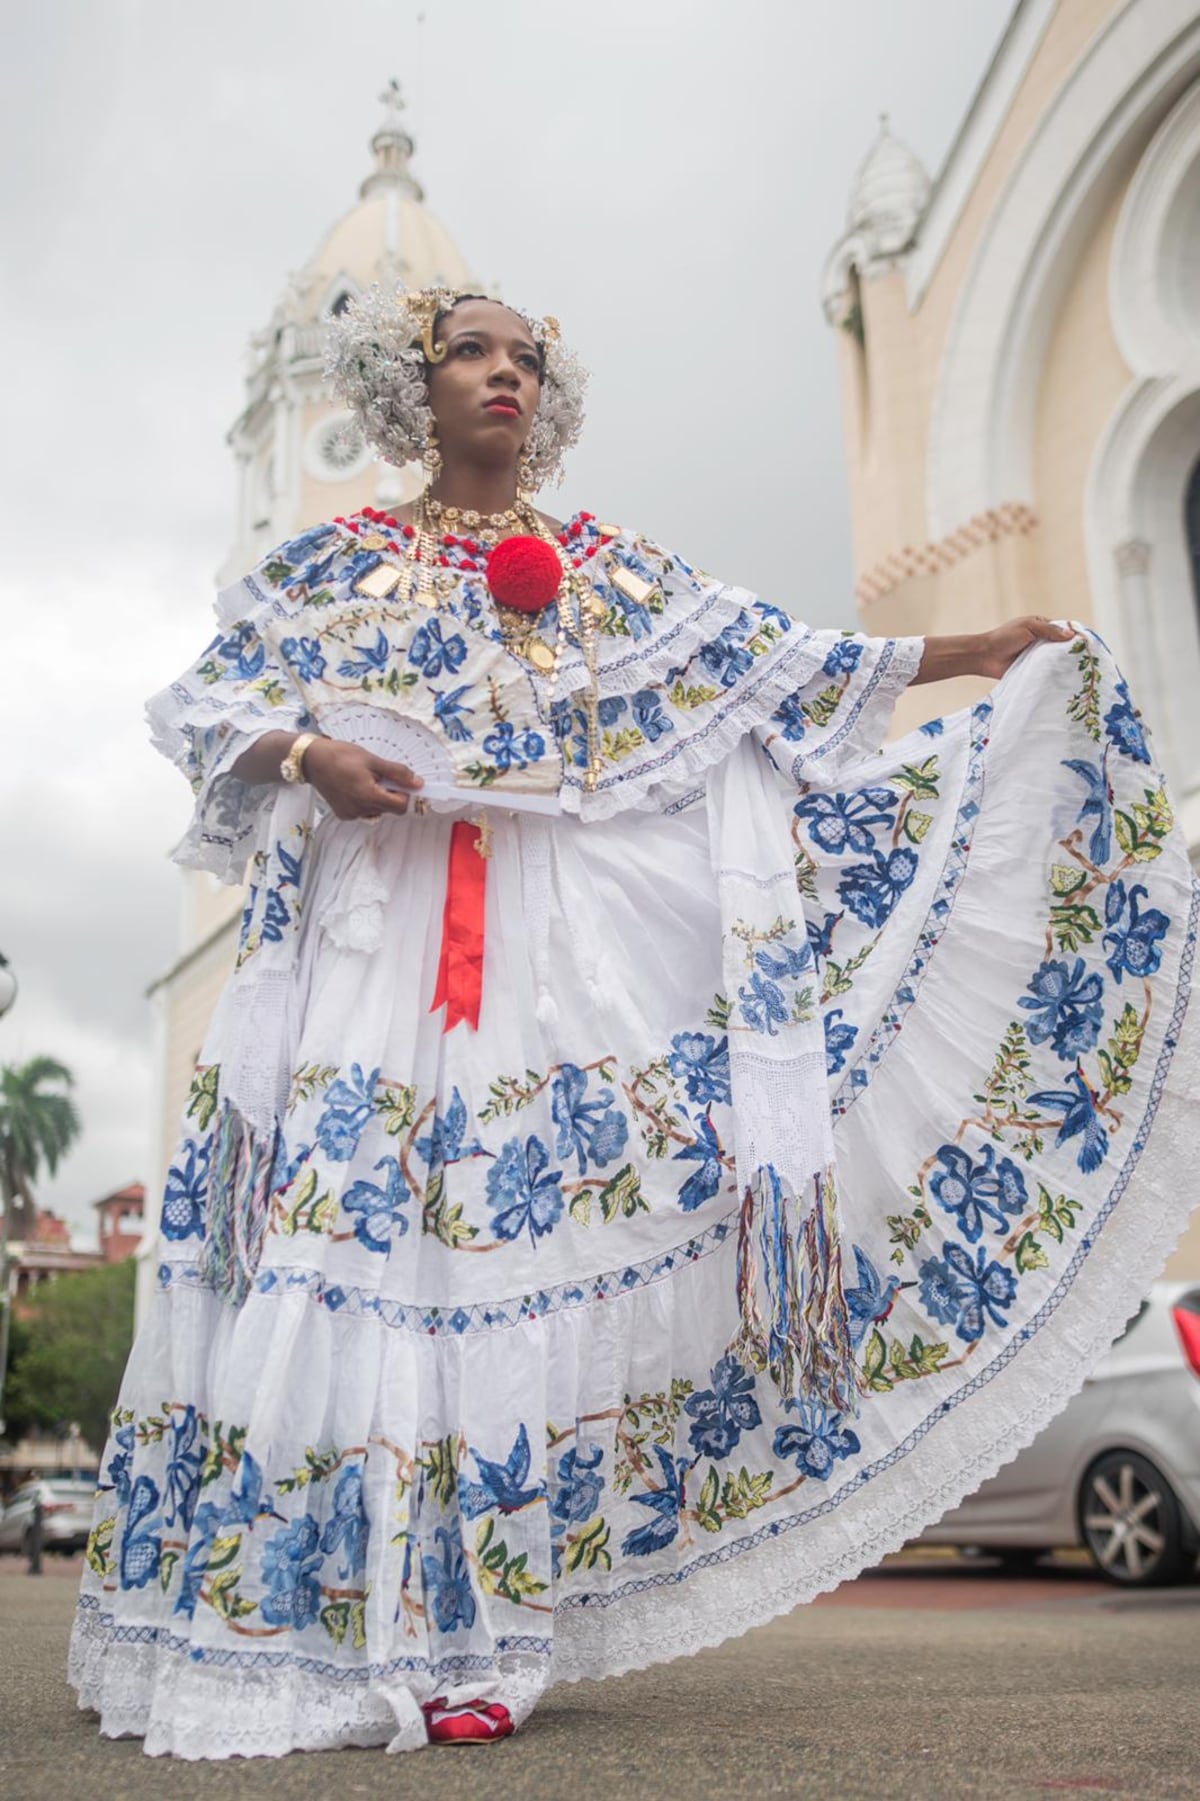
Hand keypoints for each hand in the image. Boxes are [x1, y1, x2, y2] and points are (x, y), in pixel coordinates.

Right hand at [304, 737, 422, 820]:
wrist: (312, 759)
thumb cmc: (340, 756)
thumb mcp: (372, 760)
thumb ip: (397, 773)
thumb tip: (417, 783)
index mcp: (368, 797)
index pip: (401, 807)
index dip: (404, 794)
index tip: (399, 781)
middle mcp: (359, 810)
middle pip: (388, 809)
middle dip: (389, 793)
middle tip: (377, 775)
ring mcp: (350, 814)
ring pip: (376, 810)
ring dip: (376, 796)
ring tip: (363, 779)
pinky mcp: (342, 814)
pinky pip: (363, 811)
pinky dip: (364, 800)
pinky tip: (354, 786)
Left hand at [975, 616, 1075, 679]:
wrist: (985, 656)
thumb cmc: (1004, 638)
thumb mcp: (1028, 628)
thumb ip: (1049, 630)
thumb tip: (1071, 635)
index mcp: (1041, 628)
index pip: (1063, 631)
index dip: (1073, 637)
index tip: (1086, 644)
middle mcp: (1041, 642)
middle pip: (1061, 647)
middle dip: (1070, 653)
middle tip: (1085, 661)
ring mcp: (1037, 657)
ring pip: (1055, 661)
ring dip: (1062, 664)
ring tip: (1078, 671)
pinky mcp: (1032, 671)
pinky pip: (1045, 672)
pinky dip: (1052, 674)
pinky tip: (1064, 679)